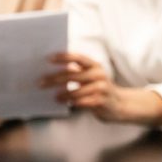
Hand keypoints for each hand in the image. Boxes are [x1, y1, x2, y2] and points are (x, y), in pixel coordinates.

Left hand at [40, 53, 161, 125]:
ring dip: (62, 94)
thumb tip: (52, 71)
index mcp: (95, 66)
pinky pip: (82, 101)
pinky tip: (63, 103)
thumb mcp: (91, 78)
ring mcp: (101, 88)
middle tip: (41, 83)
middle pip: (72, 75)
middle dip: (54, 79)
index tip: (48, 59)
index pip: (77, 58)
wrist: (121, 105)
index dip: (63, 57)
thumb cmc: (100, 90)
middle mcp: (98, 74)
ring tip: (53, 97)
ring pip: (76, 90)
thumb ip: (77, 73)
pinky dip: (71, 102)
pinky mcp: (101, 101)